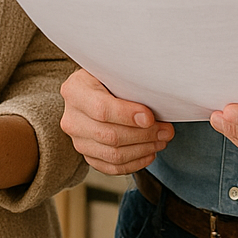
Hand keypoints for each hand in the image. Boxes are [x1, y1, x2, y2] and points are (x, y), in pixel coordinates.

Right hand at [59, 68, 173, 174]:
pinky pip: (111, 167)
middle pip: (109, 135)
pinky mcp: (87, 154)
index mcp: (75, 91)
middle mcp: (71, 118)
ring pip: (112, 155)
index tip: (150, 117)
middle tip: (166, 130)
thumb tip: (157, 99)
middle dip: (143, 135)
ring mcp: (77, 140)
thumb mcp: (113, 69)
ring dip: (143, 150)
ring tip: (161, 140)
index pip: (101, 109)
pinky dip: (134, 164)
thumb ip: (129, 81)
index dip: (127, 115)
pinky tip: (149, 153)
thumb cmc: (107, 77)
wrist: (93, 89)